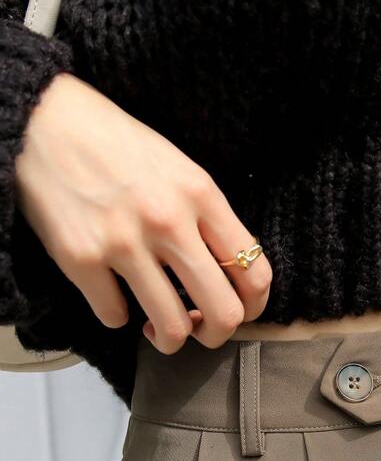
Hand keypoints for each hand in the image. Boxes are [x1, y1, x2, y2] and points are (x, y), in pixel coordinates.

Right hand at [14, 72, 272, 353]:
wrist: (45, 122)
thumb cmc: (118, 147)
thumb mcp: (181, 170)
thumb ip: (208, 219)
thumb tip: (230, 276)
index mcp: (202, 196)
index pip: (255, 273)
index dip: (254, 308)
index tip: (240, 313)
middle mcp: (169, 221)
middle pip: (223, 313)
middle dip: (216, 335)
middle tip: (199, 329)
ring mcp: (124, 242)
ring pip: (172, 328)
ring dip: (168, 338)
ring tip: (157, 326)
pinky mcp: (81, 259)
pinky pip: (114, 317)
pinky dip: (116, 316)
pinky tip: (113, 295)